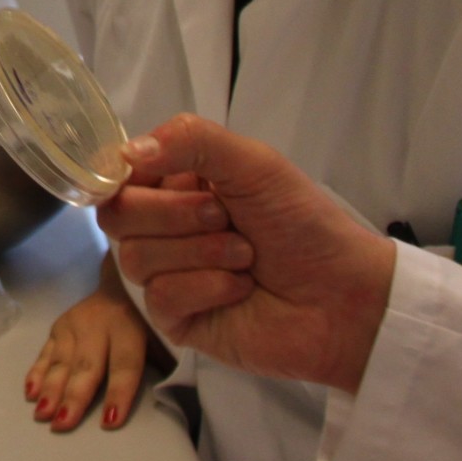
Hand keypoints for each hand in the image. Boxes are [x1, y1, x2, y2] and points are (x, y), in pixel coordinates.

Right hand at [26, 273, 150, 431]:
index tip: (110, 421)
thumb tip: (162, 398)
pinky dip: (36, 374)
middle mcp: (98, 324)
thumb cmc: (146, 321)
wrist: (121, 283)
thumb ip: (159, 362)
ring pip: (61, 361)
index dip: (118, 393)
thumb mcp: (160, 337)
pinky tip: (30, 394)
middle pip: (87, 366)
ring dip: (50, 390)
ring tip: (42, 415)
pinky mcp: (57, 327)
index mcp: (130, 327)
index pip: (124, 365)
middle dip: (74, 397)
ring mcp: (73, 324)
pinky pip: (44, 354)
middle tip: (62, 424)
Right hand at [102, 116, 396, 394]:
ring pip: (135, 258)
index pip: (119, 176)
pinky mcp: (176, 320)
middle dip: (176, 215)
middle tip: (226, 218)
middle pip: (118, 216)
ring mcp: (168, 275)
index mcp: (178, 184)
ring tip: (246, 257)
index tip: (157, 176)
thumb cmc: (305, 224)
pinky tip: (240, 289)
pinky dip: (207, 287)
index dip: (130, 178)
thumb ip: (190, 140)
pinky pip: (160, 298)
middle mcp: (166, 228)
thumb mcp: (254, 163)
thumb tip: (126, 152)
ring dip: (201, 252)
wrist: (343, 294)